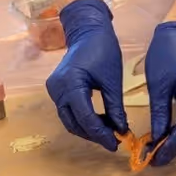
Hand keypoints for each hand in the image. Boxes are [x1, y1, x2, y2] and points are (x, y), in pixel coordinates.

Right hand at [46, 0, 127, 150]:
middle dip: (94, 134)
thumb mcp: (113, 80)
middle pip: (74, 123)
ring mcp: (54, 90)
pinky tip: (100, 121)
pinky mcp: (56, 90)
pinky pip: (68, 111)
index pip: (85, 118)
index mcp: (70, 84)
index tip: (116, 144)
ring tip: (109, 132)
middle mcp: (57, 89)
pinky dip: (83, 119)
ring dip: (88, 129)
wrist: (88, 31)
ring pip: (70, 120)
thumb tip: (121, 130)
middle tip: (114, 141)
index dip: (101, 134)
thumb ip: (115, 107)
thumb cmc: (102, 50)